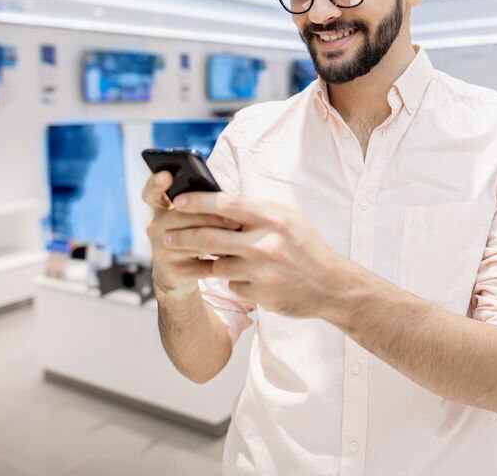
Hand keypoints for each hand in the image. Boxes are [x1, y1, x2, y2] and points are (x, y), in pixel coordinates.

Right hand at [141, 171, 240, 297]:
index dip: (156, 183)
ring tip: (237, 237)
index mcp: (160, 208)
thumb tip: (229, 199)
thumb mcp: (193, 216)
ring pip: (189, 241)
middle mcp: (155, 227)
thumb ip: (202, 205)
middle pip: (180, 216)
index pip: (152, 192)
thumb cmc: (194, 233)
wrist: (179, 273)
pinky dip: (218, 263)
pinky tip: (233, 259)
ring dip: (216, 239)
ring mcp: (160, 250)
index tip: (166, 175)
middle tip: (235, 220)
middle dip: (209, 217)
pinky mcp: (171, 271)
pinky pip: (198, 265)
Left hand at [168, 191, 343, 318]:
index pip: (226, 205)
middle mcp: (265, 244)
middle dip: (182, 236)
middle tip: (165, 236)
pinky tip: (243, 277)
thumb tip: (219, 201)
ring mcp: (262, 272)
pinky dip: (232, 280)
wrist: (331, 286)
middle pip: (210, 237)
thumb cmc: (306, 246)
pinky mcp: (260, 295)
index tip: (178, 202)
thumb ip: (257, 210)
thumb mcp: (288, 218)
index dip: (198, 202)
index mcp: (272, 218)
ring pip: (217, 264)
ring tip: (201, 256)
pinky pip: (231, 284)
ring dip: (208, 261)